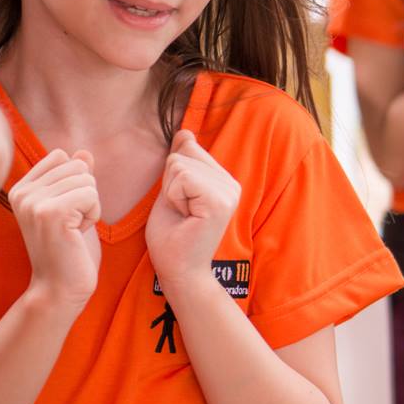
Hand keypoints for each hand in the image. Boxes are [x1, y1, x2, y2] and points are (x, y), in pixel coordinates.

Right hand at [8, 148, 101, 308]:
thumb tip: (83, 151)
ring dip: (91, 206)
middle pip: (78, 166)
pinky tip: (79, 233)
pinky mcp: (51, 212)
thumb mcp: (74, 208)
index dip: (77, 183)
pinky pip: (91, 194)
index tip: (68, 212)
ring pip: (87, 180)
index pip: (62, 157)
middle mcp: (22, 192)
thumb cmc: (70, 250)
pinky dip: (94, 214)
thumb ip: (75, 179)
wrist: (61, 287)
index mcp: (22, 188)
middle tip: (73, 224)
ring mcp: (34, 201)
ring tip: (74, 229)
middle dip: (87, 195)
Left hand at [144, 130, 240, 292]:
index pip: (188, 150)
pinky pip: (182, 178)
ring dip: (171, 193)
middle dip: (170, 183)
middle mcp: (232, 184)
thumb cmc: (173, 236)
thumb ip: (181, 163)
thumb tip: (185, 132)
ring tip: (183, 216)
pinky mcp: (220, 201)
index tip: (182, 205)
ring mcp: (229, 192)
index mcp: (224, 181)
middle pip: (182, 155)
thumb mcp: (172, 191)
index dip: (172, 177)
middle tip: (181, 212)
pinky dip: (173, 198)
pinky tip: (185, 217)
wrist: (179, 270)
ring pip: (179, 165)